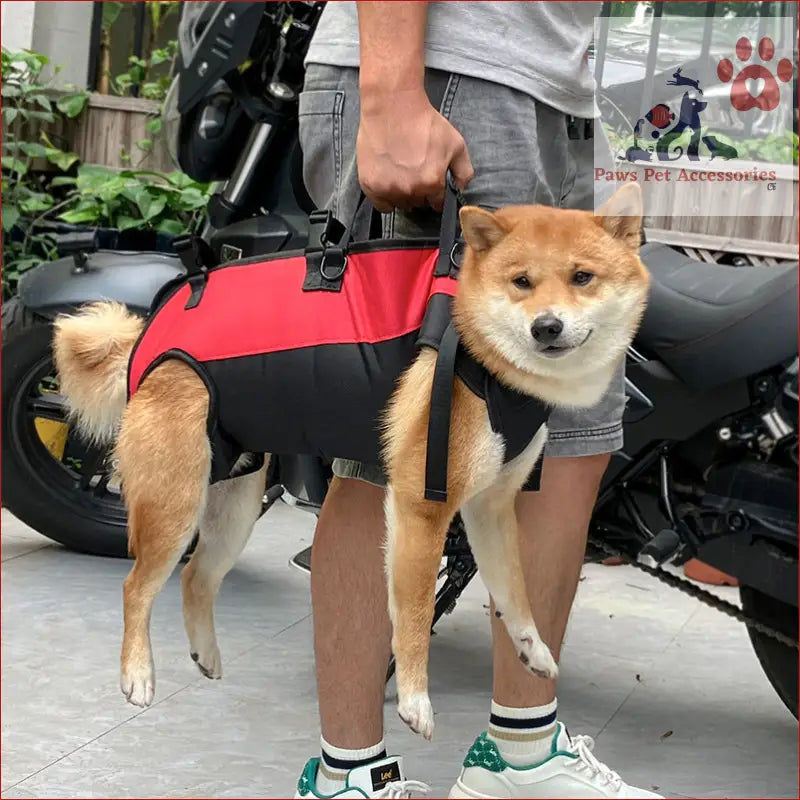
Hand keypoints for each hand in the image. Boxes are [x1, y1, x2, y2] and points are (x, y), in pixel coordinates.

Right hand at [356, 88, 473, 211]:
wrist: (392, 105)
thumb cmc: (423, 122)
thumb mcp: (456, 143)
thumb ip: (463, 171)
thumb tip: (460, 189)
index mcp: (432, 183)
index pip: (438, 204)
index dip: (436, 194)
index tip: (432, 185)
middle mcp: (411, 190)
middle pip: (419, 204)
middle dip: (420, 192)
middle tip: (416, 172)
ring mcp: (389, 189)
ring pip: (401, 204)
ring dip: (403, 194)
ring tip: (402, 172)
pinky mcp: (371, 185)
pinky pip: (382, 205)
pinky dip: (386, 197)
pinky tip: (389, 180)